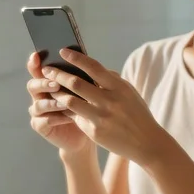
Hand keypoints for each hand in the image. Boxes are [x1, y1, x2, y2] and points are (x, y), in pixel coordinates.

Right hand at [25, 53, 94, 154]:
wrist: (90, 131)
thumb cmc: (88, 106)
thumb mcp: (88, 89)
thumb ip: (82, 76)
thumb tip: (87, 60)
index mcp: (48, 81)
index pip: (38, 70)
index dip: (34, 63)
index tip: (37, 55)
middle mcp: (40, 95)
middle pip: (32, 85)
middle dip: (43, 83)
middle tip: (56, 84)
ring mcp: (38, 111)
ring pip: (37, 104)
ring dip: (51, 103)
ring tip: (64, 103)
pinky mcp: (40, 126)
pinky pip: (43, 121)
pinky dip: (55, 119)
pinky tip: (67, 118)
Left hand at [40, 49, 173, 166]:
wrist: (146, 142)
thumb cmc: (136, 113)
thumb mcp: (128, 91)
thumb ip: (110, 79)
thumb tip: (89, 67)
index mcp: (118, 87)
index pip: (93, 67)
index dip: (76, 58)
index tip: (62, 51)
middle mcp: (109, 100)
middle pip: (76, 83)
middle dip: (58, 74)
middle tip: (46, 70)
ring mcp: (101, 117)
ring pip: (70, 101)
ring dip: (57, 93)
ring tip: (49, 88)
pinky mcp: (94, 131)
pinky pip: (74, 117)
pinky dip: (65, 109)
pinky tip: (57, 105)